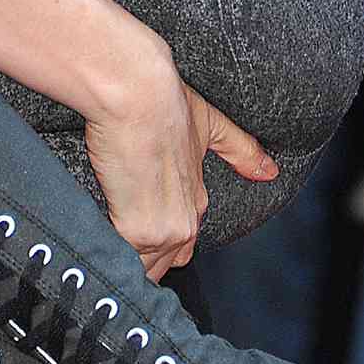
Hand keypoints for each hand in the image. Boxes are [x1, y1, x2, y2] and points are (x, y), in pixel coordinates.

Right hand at [84, 53, 277, 282]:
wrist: (138, 94)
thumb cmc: (166, 102)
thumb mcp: (210, 124)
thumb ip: (240, 150)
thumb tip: (270, 171)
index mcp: (198, 201)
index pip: (182, 247)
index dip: (157, 243)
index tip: (136, 234)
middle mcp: (185, 222)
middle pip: (161, 266)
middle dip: (137, 260)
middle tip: (113, 245)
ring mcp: (163, 231)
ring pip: (141, 269)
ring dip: (120, 261)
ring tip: (100, 250)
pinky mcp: (136, 231)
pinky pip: (121, 259)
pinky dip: (106, 254)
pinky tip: (93, 247)